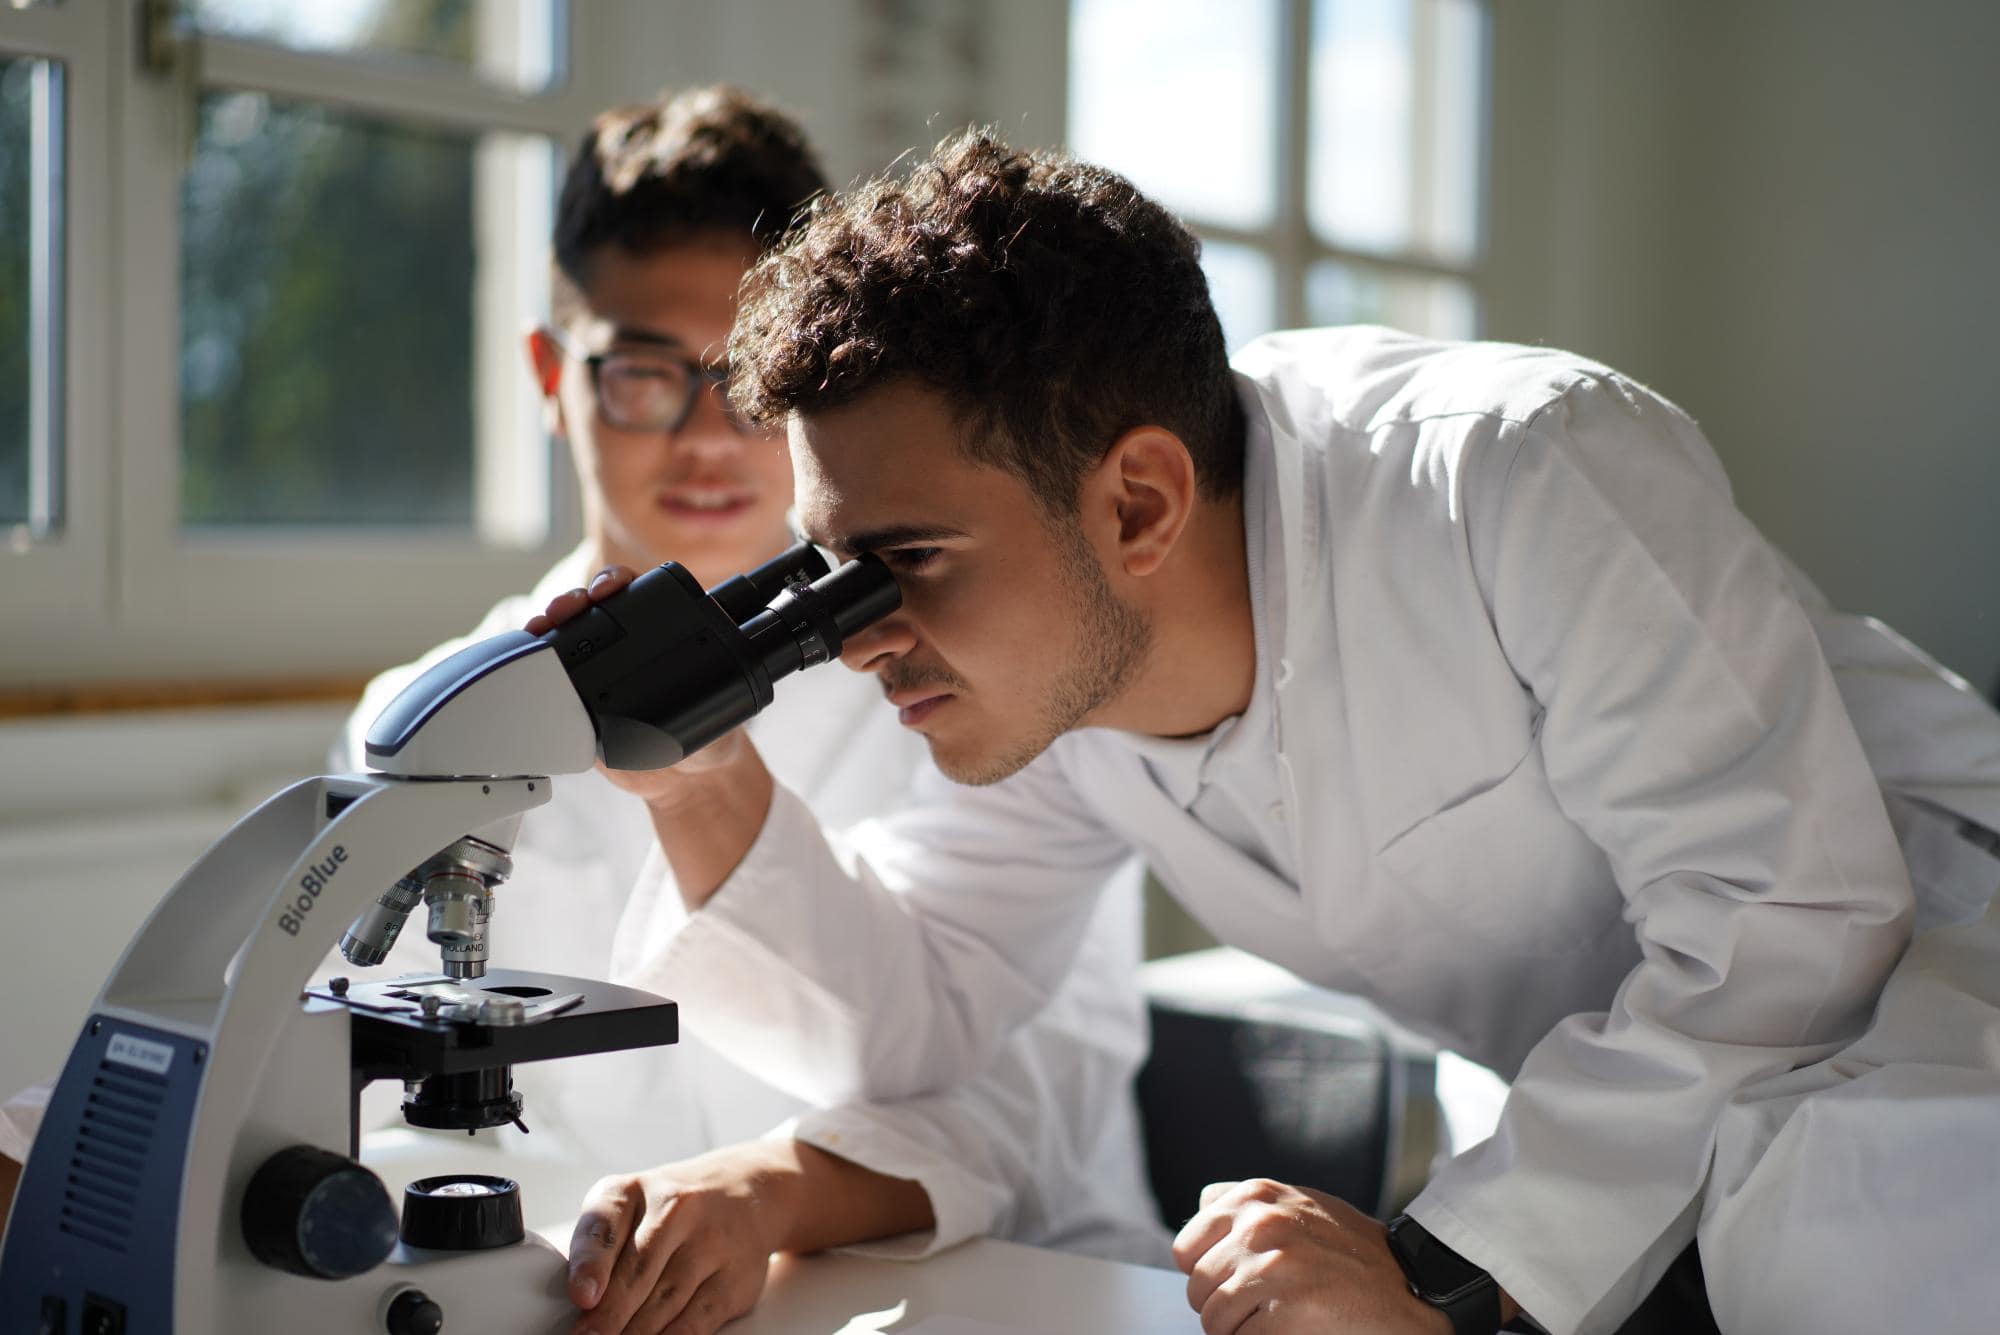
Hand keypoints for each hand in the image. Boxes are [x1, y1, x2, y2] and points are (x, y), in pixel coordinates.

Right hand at [527, 566, 758, 807]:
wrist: (684, 781)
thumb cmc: (713, 735)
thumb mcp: (725, 710)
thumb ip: (722, 695)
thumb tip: (717, 682)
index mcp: (663, 633)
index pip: (635, 593)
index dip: (617, 582)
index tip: (610, 589)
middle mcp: (626, 646)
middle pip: (592, 608)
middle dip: (575, 598)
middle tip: (569, 607)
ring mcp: (597, 671)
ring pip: (566, 636)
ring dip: (549, 624)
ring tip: (541, 626)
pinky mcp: (576, 701)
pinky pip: (550, 676)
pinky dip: (533, 662)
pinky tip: (523, 656)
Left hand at [566, 1143, 797, 1334]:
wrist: (741, 1189)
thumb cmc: (667, 1209)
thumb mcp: (626, 1209)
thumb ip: (598, 1251)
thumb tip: (582, 1309)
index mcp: (632, 1192)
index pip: (605, 1227)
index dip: (591, 1264)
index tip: (582, 1296)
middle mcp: (675, 1209)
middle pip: (638, 1272)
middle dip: (609, 1316)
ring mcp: (711, 1242)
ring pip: (666, 1300)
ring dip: (636, 1333)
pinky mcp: (736, 1277)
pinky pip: (698, 1320)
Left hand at [1172, 1179, 1451, 1334]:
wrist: (1412, 1285)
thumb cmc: (1353, 1251)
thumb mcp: (1301, 1204)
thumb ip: (1249, 1202)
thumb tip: (1202, 1206)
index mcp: (1256, 1197)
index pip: (1185, 1248)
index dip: (1206, 1274)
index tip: (1233, 1282)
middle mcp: (1260, 1225)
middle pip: (1198, 1288)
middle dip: (1222, 1306)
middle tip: (1262, 1307)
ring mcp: (1273, 1268)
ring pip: (1213, 1319)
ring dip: (1239, 1330)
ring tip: (1278, 1320)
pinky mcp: (1285, 1311)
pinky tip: (1290, 1331)